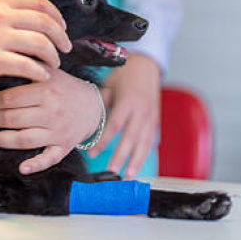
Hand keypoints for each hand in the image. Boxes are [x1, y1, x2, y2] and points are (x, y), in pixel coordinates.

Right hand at [0, 0, 71, 85]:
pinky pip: (27, 66)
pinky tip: (42, 76)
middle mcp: (0, 16)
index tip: (63, 28)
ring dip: (53, 56)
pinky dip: (40, 72)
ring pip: (40, 44)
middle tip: (66, 48)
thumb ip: (7, 11)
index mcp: (0, 1)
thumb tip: (36, 16)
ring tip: (54, 64)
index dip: (57, 16)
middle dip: (61, 37)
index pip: (40, 3)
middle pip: (45, 23)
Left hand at [0, 69, 101, 173]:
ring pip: (24, 139)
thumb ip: (31, 66)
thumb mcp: (51, 71)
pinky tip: (21, 168)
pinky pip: (49, 158)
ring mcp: (58, 131)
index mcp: (46, 90)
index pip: (10, 98)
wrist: (95, 104)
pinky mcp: (64, 146)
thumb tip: (5, 59)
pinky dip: (36, 164)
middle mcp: (51, 111)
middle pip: (13, 118)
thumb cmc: (66, 87)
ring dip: (1, 140)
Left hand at [88, 53, 160, 177]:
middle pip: (130, 137)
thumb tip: (85, 119)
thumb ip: (101, 103)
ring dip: (136, 160)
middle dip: (121, 156)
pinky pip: (151, 139)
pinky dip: (145, 153)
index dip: (104, 141)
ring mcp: (150, 116)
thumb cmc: (124, 73)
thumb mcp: (110, 84)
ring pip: (144, 142)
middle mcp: (140, 110)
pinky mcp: (155, 119)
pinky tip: (138, 164)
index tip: (92, 153)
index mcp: (127, 101)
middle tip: (111, 172)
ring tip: (128, 175)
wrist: (147, 64)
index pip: (115, 125)